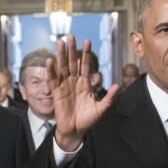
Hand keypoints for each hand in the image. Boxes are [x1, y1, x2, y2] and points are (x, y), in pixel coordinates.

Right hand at [48, 35, 118, 150]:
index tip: (87, 41)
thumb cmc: (88, 120)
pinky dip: (51, 71)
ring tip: (60, 43)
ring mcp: (65, 86)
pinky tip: (50, 60)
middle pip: (73, 62)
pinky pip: (53, 80)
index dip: (86, 54)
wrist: (75, 131)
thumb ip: (109, 98)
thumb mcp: (101, 109)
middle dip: (72, 50)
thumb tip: (117, 86)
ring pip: (62, 67)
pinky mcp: (56, 93)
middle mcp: (74, 82)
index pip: (86, 65)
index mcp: (85, 83)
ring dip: (61, 55)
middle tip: (71, 36)